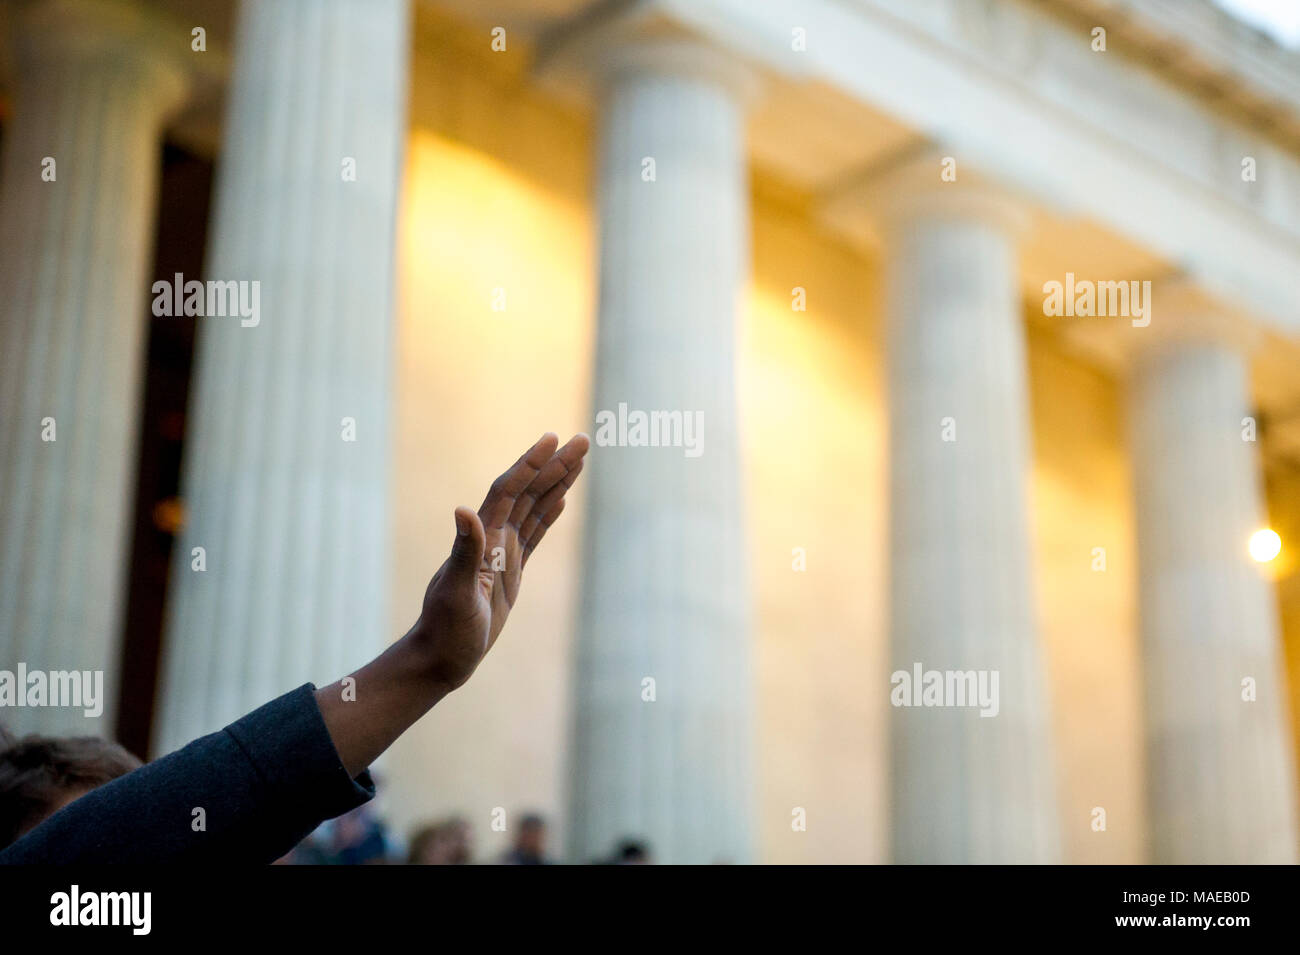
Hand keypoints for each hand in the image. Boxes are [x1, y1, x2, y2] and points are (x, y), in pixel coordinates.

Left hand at [411, 432, 588, 692]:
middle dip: (554, 465)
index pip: (510, 490)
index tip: (553, 439)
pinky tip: (560, 500)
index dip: (530, 464)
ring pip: (534, 509)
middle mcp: (493, 539)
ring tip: (579, 460)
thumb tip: (462, 510)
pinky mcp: (511, 572)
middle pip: (528, 492)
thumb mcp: (456, 593)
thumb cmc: (446, 628)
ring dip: (555, 483)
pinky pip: (535, 535)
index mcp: (483, 538)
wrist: (442, 657)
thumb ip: (464, 552)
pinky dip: (548, 515)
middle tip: (583, 440)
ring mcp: (502, 554)